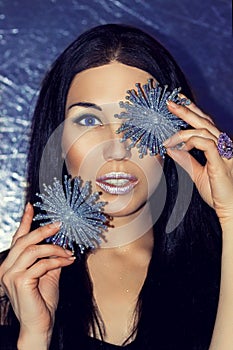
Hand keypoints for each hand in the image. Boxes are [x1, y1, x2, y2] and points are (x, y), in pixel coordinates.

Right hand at [0, 203, 74, 346]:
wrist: (40, 324)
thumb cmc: (42, 301)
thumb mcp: (47, 274)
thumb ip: (49, 258)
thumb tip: (60, 242)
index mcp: (11, 264)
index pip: (17, 238)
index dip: (25, 221)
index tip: (31, 206)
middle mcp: (6, 268)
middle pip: (25, 240)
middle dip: (44, 230)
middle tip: (59, 225)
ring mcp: (11, 275)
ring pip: (33, 250)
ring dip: (55, 249)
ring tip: (68, 252)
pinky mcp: (20, 282)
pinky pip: (42, 264)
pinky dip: (57, 261)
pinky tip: (67, 262)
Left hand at [164, 98, 232, 224]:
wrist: (231, 209)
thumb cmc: (218, 192)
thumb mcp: (197, 173)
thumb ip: (185, 160)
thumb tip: (171, 149)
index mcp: (219, 147)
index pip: (205, 124)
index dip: (192, 112)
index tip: (177, 104)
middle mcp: (224, 145)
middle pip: (205, 122)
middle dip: (186, 110)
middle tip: (170, 102)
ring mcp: (225, 152)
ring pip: (204, 131)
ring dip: (182, 133)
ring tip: (166, 139)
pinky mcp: (222, 161)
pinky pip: (206, 144)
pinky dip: (191, 142)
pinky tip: (180, 148)